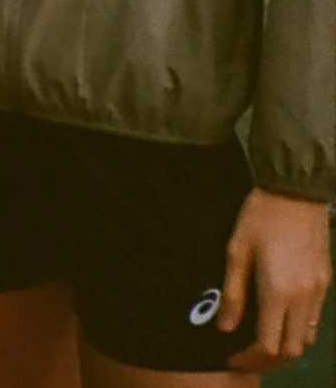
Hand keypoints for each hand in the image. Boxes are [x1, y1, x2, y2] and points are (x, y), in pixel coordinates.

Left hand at [220, 186, 330, 371]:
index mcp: (278, 292)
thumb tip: (225, 328)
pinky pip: (314, 320)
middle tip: (246, 358)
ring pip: (306, 339)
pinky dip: (298, 331)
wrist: (295, 189)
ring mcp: (318, 291)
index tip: (232, 358)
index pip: (268, 345)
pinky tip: (280, 321)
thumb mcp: (237, 249)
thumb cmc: (260, 215)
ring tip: (262, 344)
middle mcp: (302, 298)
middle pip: (291, 350)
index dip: (249, 360)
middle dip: (267, 362)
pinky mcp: (325, 281)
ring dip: (286, 349)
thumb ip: (233, 292)